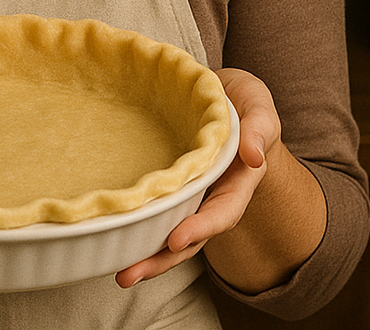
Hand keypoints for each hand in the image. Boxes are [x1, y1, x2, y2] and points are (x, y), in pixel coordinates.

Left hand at [114, 68, 279, 288]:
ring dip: (146, 255)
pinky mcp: (166, 186)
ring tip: (119, 273)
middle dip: (163, 259)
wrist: (226, 96)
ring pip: (168, 231)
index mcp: (237, 181)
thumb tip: (254, 156)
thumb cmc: (245, 102)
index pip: (222, 211)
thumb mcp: (258, 106)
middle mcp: (211, 196)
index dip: (202, 228)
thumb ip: (260, 128)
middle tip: (130, 274)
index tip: (177, 240)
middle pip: (191, 236)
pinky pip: (153, 211)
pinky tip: (109, 239)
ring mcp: (188, 195)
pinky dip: (135, 227)